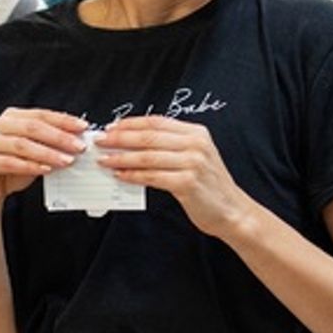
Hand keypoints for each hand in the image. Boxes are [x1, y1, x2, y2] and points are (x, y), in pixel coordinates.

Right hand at [0, 108, 86, 224]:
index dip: (62, 120)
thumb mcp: (34, 154)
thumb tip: (76, 141)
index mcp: (10, 117)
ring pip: (22, 144)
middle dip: (58, 137)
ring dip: (47, 153)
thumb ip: (49, 145)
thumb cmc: (11, 169)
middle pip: (32, 127)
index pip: (40, 115)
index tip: (82, 128)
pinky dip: (30, 166)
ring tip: (66, 160)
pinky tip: (46, 169)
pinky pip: (9, 162)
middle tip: (78, 147)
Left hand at [95, 116, 250, 238]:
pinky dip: (133, 175)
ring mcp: (192, 163)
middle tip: (101, 141)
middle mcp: (195, 144)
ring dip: (121, 158)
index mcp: (196, 133)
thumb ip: (170, 146)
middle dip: (120, 138)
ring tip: (104, 159)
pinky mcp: (187, 183)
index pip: (156, 121)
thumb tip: (133, 142)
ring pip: (147, 156)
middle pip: (149, 137)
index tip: (111, 127)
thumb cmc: (209, 185)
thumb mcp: (196, 156)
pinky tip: (120, 175)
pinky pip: (152, 177)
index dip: (130, 123)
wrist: (232, 210)